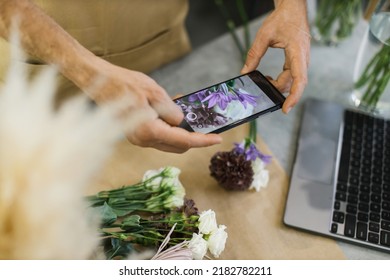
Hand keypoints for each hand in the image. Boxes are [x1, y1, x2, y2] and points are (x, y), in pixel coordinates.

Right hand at [83, 57, 221, 152]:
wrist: (97, 81)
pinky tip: (173, 111)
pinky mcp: (135, 133)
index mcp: (150, 132)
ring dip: (181, 131)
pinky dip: (169, 126)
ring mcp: (138, 138)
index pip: (184, 141)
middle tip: (206, 127)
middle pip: (177, 146)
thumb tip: (181, 121)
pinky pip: (158, 134)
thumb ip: (171, 110)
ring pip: (168, 141)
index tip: (218, 139)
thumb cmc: (123, 84)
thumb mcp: (154, 93)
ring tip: (189, 114)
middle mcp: (144, 140)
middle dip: (193, 138)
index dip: (203, 141)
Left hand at [241, 0, 309, 113]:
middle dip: (277, 89)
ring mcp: (301, 61)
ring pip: (292, 81)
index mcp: (298, 52)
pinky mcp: (297, 61)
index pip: (299, 79)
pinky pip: (291, 76)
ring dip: (278, 85)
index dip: (294, 96)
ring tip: (264, 80)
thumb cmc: (282, 19)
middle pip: (292, 83)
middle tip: (262, 87)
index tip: (286, 108)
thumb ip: (254, 54)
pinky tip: (269, 78)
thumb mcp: (264, 35)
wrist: (293, 9)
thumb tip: (244, 72)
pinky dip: (280, 80)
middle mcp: (303, 59)